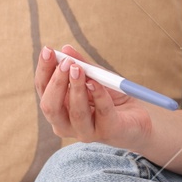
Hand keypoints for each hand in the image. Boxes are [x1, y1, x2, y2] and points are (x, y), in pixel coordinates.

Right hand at [34, 43, 154, 151]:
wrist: (139, 115)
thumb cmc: (112, 97)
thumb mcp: (96, 77)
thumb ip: (82, 65)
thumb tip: (65, 49)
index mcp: (58, 109)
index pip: (43, 90)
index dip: (44, 70)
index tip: (48, 50)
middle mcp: (66, 124)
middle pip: (51, 106)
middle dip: (57, 83)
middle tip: (66, 63)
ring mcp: (86, 132)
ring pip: (76, 112)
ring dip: (77, 88)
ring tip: (79, 69)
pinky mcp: (108, 132)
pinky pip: (102, 111)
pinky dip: (99, 94)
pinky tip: (96, 82)